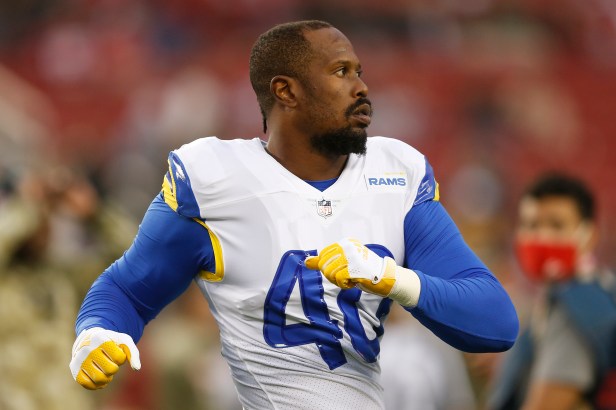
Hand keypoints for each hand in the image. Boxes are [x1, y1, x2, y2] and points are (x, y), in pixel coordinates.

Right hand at [70, 327, 140, 389]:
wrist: (89, 338)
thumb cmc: (111, 340)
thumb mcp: (124, 340)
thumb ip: (133, 353)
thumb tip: (137, 369)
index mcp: (100, 338)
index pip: (119, 358)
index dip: (121, 358)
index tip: (116, 352)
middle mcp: (87, 348)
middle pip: (110, 370)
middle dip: (114, 369)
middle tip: (111, 363)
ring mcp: (79, 359)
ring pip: (99, 378)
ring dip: (107, 378)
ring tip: (106, 372)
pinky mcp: (73, 369)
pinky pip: (87, 384)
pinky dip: (97, 385)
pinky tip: (100, 380)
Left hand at [305, 238, 420, 305]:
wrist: (385, 277)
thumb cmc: (364, 270)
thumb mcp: (343, 263)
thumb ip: (324, 261)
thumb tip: (306, 262)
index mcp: (346, 242)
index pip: (323, 255)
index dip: (328, 267)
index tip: (342, 269)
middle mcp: (348, 246)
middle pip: (324, 265)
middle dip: (332, 275)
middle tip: (346, 276)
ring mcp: (352, 256)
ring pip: (330, 273)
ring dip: (338, 281)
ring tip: (351, 278)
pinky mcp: (356, 268)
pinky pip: (338, 279)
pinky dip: (345, 285)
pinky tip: (354, 281)